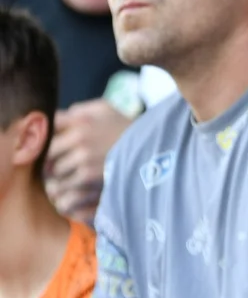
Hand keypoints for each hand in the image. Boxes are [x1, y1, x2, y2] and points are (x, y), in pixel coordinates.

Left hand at [45, 99, 133, 222]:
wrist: (153, 151)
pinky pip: (64, 184)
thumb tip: (60, 115)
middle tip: (54, 166)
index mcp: (80, 119)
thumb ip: (81, 109)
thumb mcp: (107, 109)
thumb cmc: (128, 130)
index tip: (51, 145)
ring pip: (52, 171)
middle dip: (47, 160)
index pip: (47, 127)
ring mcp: (83, 157)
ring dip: (54, 176)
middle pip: (45, 151)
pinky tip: (72, 189)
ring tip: (63, 179)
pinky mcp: (89, 176)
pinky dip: (64, 188)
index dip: (46, 137)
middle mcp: (78, 137)